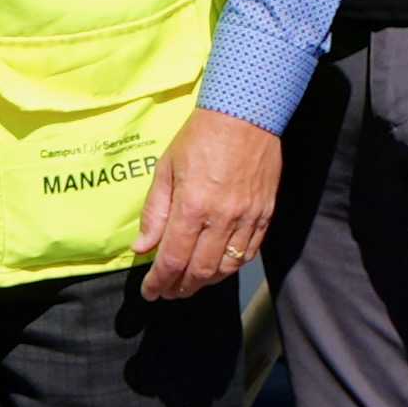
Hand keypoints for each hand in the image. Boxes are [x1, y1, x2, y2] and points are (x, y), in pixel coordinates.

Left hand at [133, 106, 282, 303]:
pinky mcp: (265, 214)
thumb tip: (142, 247)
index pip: (173, 259)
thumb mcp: (166, 169)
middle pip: (199, 270)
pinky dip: (231, 267)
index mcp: (192, 205)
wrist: (245, 114)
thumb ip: (154, 212)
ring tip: (189, 283)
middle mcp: (221, 217)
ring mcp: (247, 218)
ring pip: (226, 267)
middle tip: (167, 292)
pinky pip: (249, 253)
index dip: (159, 281)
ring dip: (205, 282)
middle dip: (180, 288)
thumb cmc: (200, 136)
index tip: (150, 291)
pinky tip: (218, 268)